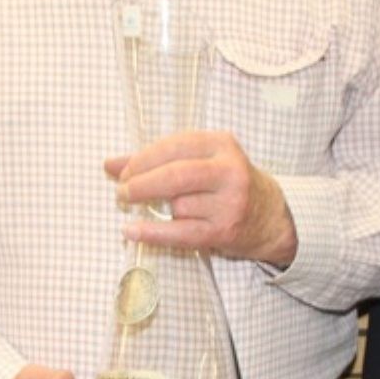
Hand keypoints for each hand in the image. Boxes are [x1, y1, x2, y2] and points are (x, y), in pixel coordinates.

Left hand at [105, 131, 295, 266]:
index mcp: (222, 144)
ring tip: (157, 209)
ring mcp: (229, 202)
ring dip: (159, 209)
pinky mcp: (224, 230)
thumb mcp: (199, 161)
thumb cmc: (225, 184)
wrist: (270, 216)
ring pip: (178, 205)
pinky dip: (152, 233)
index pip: (174, 145)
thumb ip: (154, 160)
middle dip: (140, 183)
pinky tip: (131, 231)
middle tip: (122, 191)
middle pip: (175, 175)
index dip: (143, 158)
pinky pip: (181, 233)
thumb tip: (109, 164)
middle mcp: (229, 171)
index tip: (123, 171)